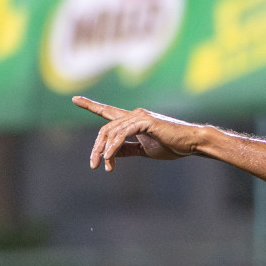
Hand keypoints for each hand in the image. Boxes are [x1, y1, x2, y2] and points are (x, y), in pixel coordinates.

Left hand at [72, 97, 203, 170]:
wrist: (190, 143)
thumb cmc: (171, 146)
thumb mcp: (144, 150)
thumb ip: (128, 150)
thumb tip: (110, 153)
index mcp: (133, 120)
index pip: (108, 111)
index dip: (91, 105)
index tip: (75, 99)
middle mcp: (134, 114)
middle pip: (105, 129)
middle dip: (96, 147)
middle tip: (93, 165)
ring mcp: (139, 116)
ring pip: (111, 132)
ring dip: (104, 151)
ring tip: (102, 166)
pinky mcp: (145, 122)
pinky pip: (123, 134)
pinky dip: (114, 146)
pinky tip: (109, 157)